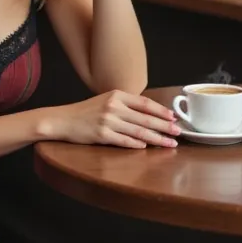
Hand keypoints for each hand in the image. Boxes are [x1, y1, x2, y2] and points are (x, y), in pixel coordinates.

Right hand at [47, 90, 179, 148]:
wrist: (63, 120)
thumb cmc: (86, 112)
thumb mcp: (106, 100)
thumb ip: (125, 104)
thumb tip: (149, 114)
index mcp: (116, 95)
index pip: (145, 103)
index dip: (161, 111)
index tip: (173, 117)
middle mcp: (113, 106)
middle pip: (146, 118)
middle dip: (165, 126)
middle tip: (178, 132)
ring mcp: (108, 121)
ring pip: (139, 131)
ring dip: (157, 139)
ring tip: (169, 144)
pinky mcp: (102, 135)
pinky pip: (125, 140)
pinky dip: (137, 144)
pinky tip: (147, 147)